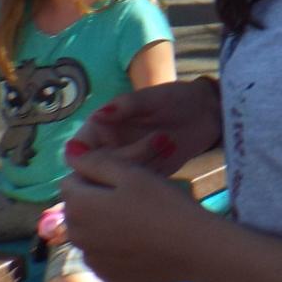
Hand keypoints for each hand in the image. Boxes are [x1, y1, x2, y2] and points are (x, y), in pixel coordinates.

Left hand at [62, 150, 218, 281]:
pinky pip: (102, 253)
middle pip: (78, 208)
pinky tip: (140, 242)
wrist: (194, 250)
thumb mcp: (133, 174)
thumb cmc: (164, 205)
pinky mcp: (107, 275)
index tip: (125, 177)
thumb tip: (69, 152)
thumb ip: (96, 162)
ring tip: (139, 219)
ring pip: (89, 231)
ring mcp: (90, 259)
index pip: (71, 181)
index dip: (95, 174)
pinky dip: (113, 246)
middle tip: (135, 195)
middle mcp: (74, 235)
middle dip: (97, 199)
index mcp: (78, 206)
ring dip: (104, 222)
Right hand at [65, 77, 221, 176]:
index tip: (110, 151)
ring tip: (168, 139)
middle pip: (97, 170)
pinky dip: (156, 171)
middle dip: (128, 157)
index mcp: (99, 129)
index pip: (77, 151)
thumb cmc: (174, 98)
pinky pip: (139, 184)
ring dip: (145, 162)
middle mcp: (107, 150)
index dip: (85, 157)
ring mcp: (125, 166)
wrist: (204, 112)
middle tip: (160, 138)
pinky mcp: (143, 177)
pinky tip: (171, 151)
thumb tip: (98, 115)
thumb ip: (125, 106)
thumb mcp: (152, 97)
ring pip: (118, 180)